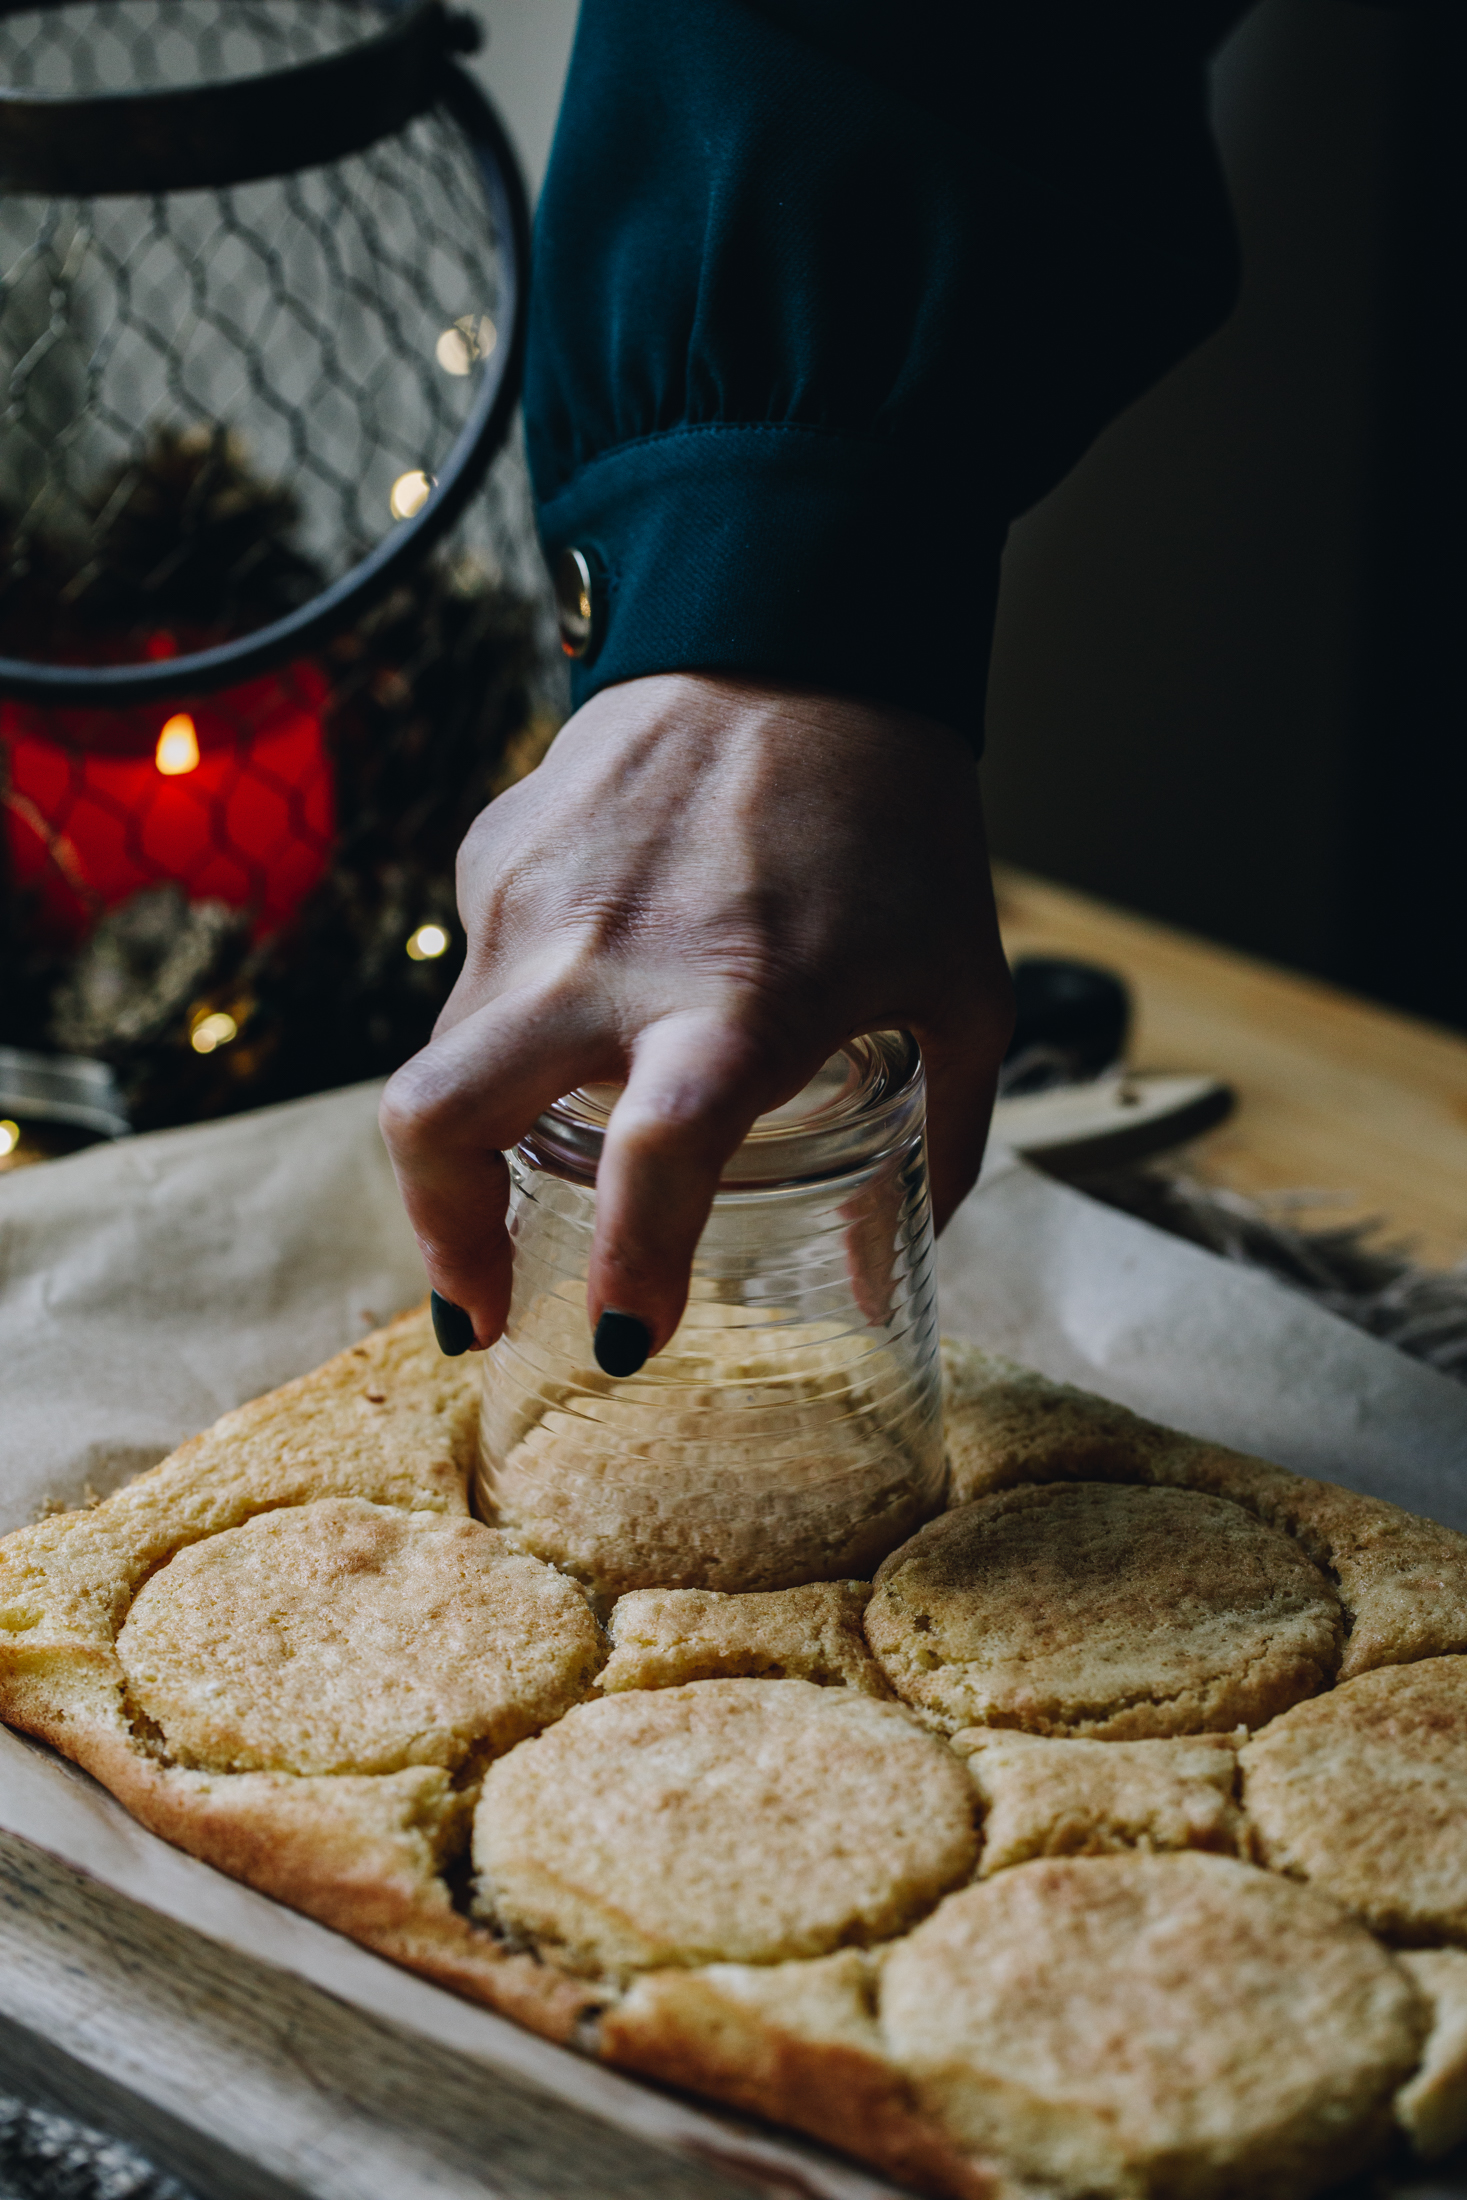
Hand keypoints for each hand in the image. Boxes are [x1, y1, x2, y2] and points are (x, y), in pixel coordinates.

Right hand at [379, 673, 1013, 1364]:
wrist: (800, 631)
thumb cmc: (895, 818)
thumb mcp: (957, 984)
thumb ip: (942, 1134)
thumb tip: (888, 1259)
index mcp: (737, 996)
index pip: (654, 1163)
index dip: (628, 1272)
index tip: (623, 1338)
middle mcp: (603, 953)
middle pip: (434, 1122)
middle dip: (441, 1237)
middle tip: (483, 1297)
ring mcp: (529, 898)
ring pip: (447, 1056)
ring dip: (481, 1131)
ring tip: (552, 1145)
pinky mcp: (493, 851)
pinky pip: (481, 972)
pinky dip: (518, 1018)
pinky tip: (595, 992)